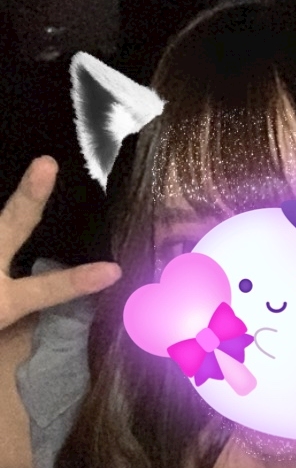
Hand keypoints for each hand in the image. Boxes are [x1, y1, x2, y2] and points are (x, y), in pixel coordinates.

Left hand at [0, 157, 120, 329]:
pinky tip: (34, 183)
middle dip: (29, 197)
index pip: (46, 291)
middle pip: (9, 227)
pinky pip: (15, 259)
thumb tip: (20, 294)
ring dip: (18, 200)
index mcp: (0, 303)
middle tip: (45, 164)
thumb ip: (8, 303)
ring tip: (36, 167)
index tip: (113, 270)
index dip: (79, 280)